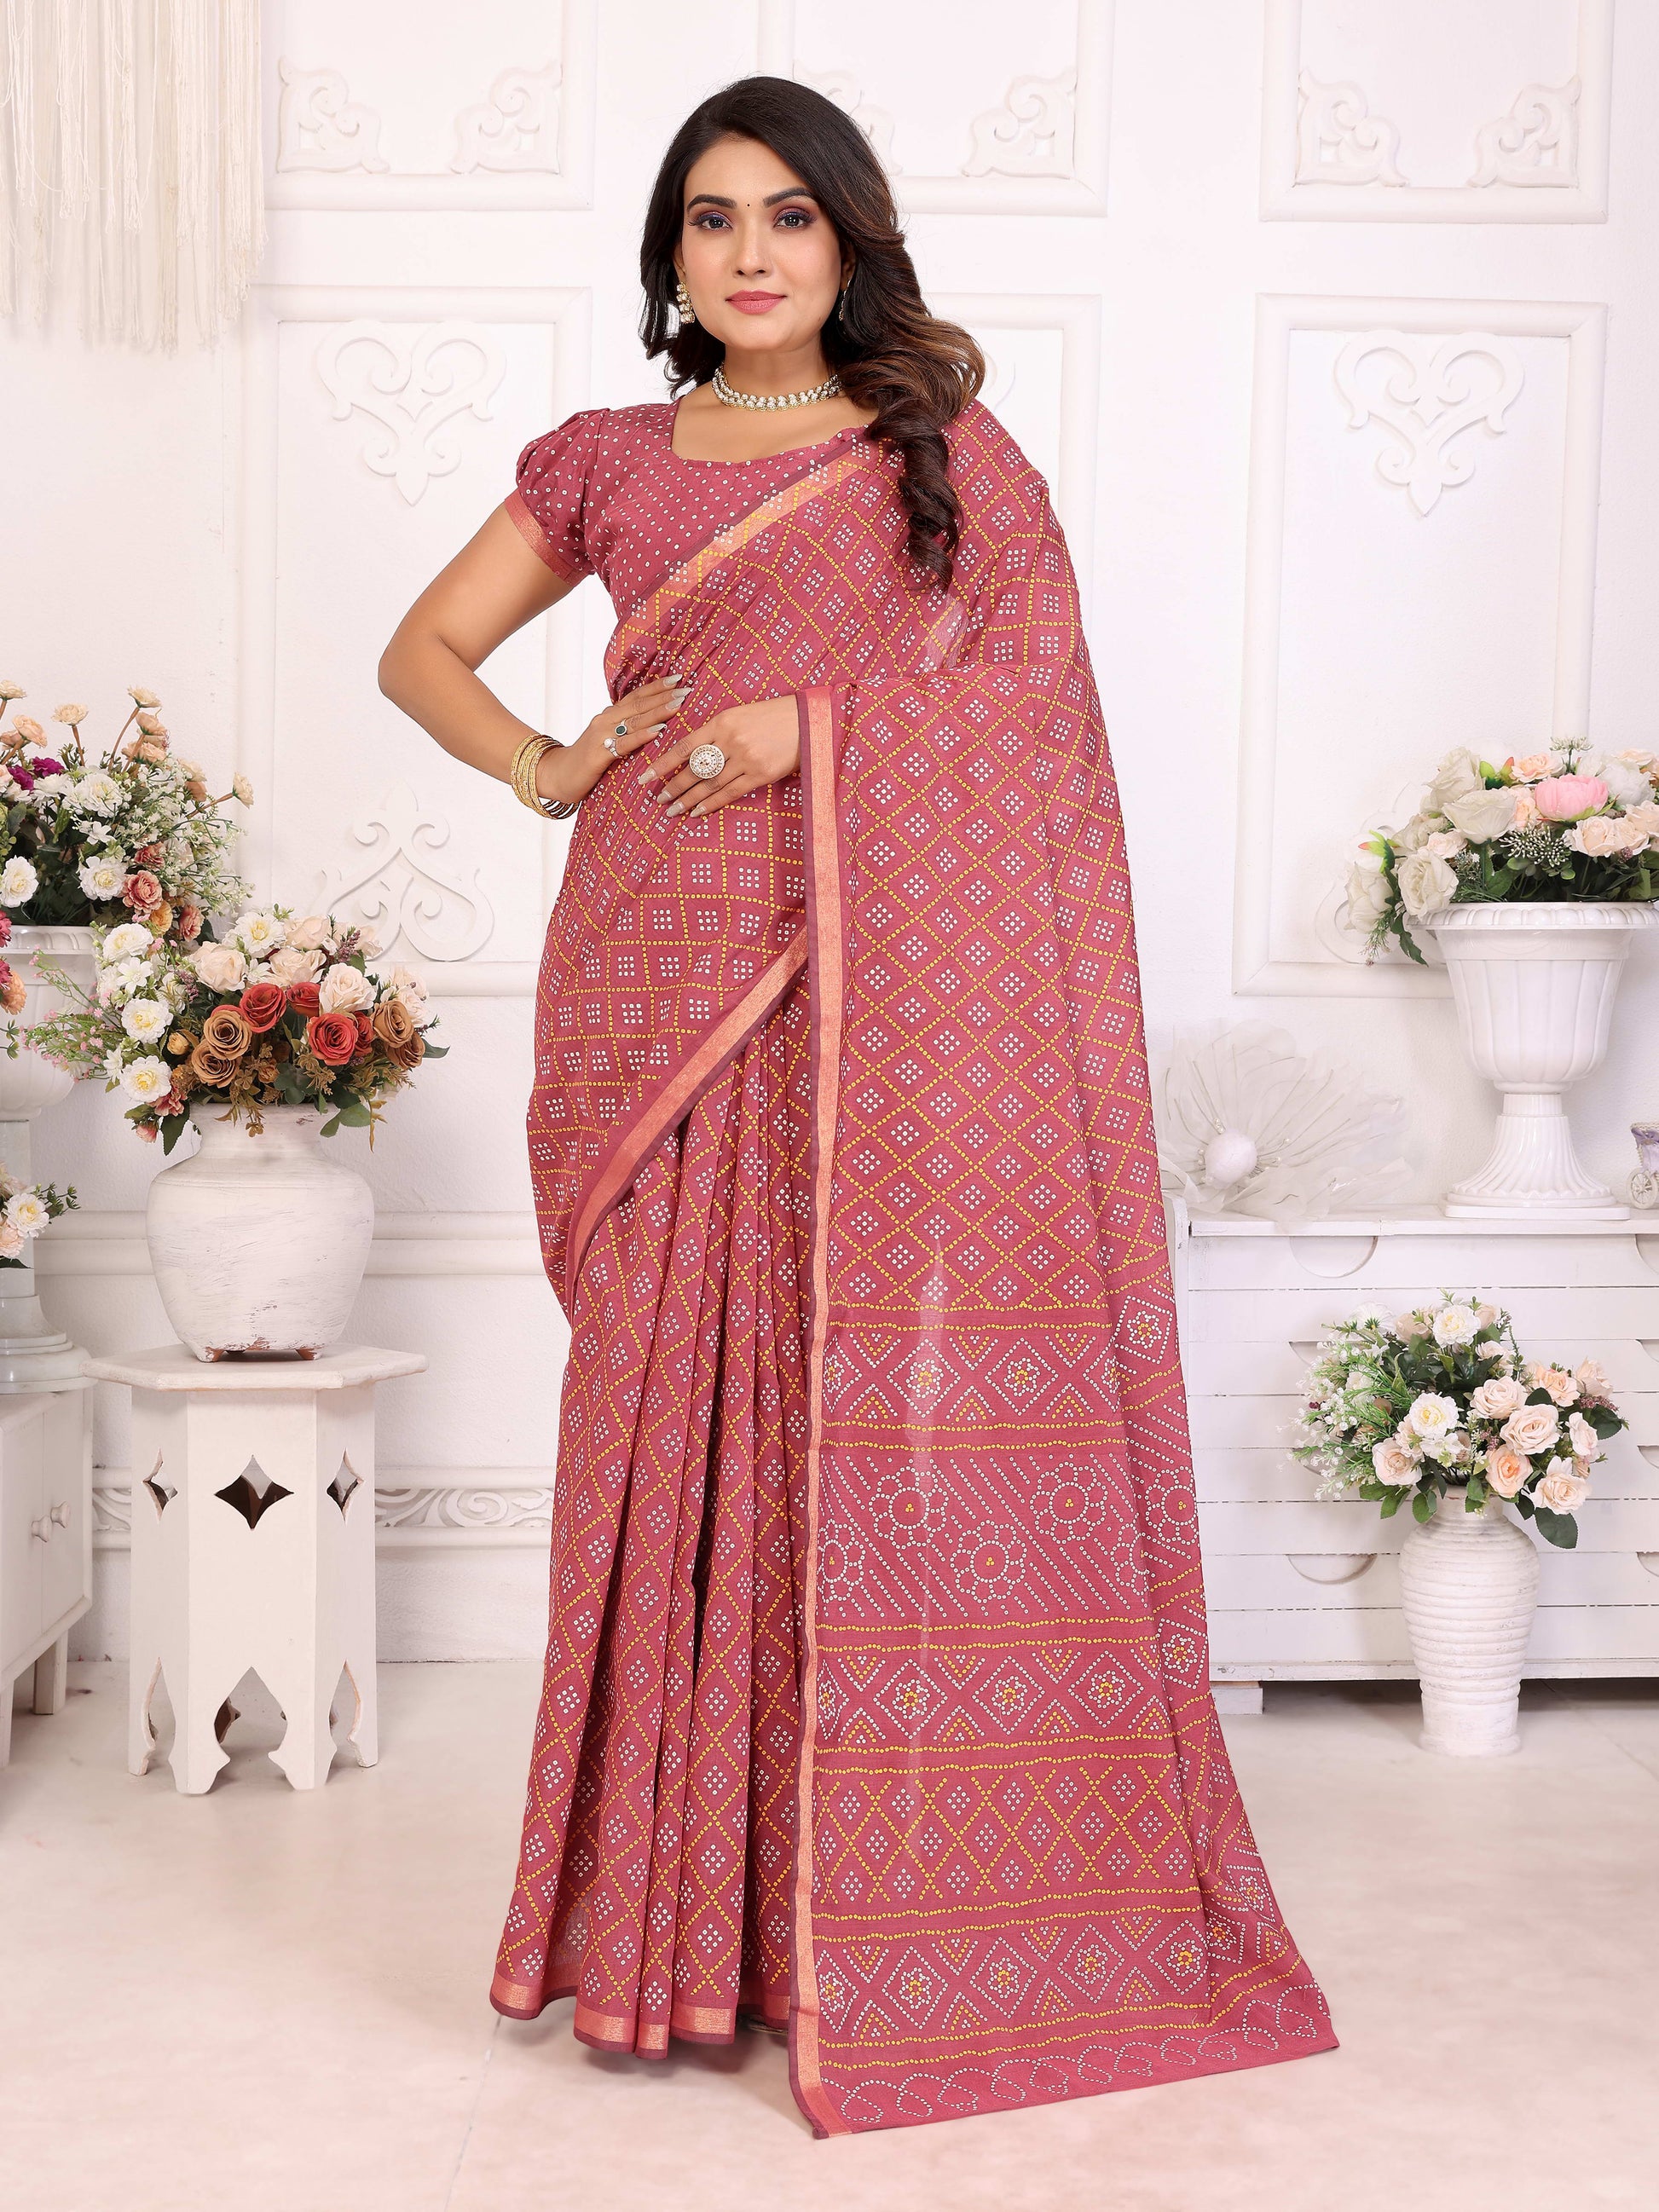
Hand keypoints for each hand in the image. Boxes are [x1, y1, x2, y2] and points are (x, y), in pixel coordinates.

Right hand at [536, 673, 692, 806]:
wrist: (557, 775)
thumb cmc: (588, 761)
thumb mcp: (609, 741)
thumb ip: (627, 731)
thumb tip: (655, 726)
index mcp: (610, 716)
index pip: (637, 696)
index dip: (657, 687)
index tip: (679, 678)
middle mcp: (606, 719)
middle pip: (639, 703)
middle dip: (664, 695)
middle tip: (687, 688)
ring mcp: (601, 735)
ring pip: (635, 719)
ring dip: (659, 710)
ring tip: (679, 703)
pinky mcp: (599, 753)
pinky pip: (625, 743)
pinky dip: (643, 735)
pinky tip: (659, 730)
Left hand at [638, 695, 799, 819]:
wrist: (806, 720)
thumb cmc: (770, 716)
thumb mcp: (738, 714)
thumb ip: (715, 731)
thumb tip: (691, 753)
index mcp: (721, 722)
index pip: (683, 747)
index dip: (662, 765)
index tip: (645, 777)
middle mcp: (730, 741)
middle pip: (694, 769)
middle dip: (673, 787)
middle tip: (658, 801)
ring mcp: (745, 759)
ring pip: (710, 784)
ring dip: (689, 800)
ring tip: (673, 811)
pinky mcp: (761, 774)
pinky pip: (731, 792)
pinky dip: (712, 803)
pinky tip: (698, 812)